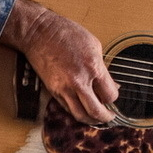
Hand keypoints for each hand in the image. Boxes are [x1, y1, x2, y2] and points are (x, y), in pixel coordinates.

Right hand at [0, 0, 118, 125]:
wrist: (39, 32)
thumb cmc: (66, 33)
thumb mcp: (94, 45)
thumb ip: (102, 68)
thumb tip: (109, 83)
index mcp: (93, 68)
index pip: (110, 95)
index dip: (113, 98)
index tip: (113, 96)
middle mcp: (79, 81)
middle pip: (96, 111)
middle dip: (105, 117)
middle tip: (109, 117)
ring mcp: (64, 88)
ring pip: (80, 115)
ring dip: (90, 120)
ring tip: (96, 118)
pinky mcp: (53, 90)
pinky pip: (67, 108)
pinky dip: (76, 111)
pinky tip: (82, 108)